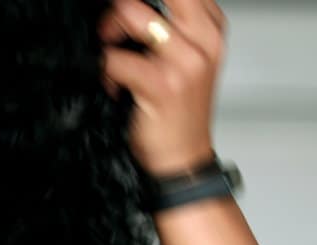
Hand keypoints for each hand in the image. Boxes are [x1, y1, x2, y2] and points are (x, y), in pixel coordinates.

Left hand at [99, 0, 227, 176]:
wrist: (184, 156)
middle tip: (112, 24)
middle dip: (125, 4)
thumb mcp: (186, 60)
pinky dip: (104, 69)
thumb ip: (169, 27)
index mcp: (212, 28)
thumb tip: (127, 9)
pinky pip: (116, 58)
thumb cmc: (180, 111)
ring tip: (108, 52)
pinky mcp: (163, 84)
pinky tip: (112, 82)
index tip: (124, 9)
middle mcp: (205, 40)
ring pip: (132, 15)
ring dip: (108, 32)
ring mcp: (186, 62)